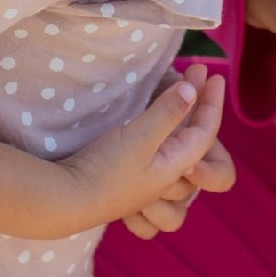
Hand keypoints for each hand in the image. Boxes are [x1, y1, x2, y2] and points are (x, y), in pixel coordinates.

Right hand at [0, 64, 227, 240]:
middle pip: (198, 144)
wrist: (64, 203)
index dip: (211, 101)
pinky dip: (165, 153)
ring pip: (184, 166)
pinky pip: (161, 175)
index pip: (205, 132)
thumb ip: (167, 113)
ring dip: (188, 136)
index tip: (211, 73)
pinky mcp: (129, 186)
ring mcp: (148, 187)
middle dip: (201, 110)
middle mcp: (166, 180)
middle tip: (194, 78)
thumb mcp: (139, 137)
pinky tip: (154, 137)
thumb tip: (192, 90)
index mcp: (175, 168)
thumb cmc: (104, 170)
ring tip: (185, 109)